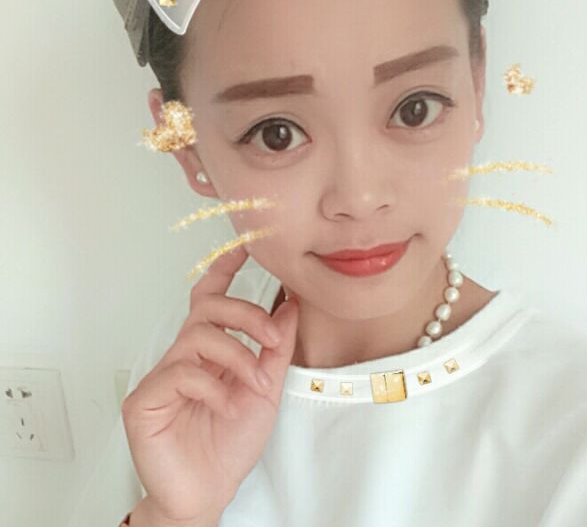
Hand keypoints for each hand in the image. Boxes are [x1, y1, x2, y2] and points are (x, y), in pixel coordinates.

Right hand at [121, 245, 298, 524]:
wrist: (208, 492)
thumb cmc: (230, 443)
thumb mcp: (266, 390)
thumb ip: (275, 349)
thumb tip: (290, 307)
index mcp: (210, 351)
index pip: (211, 299)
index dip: (223, 269)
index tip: (244, 246)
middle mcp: (184, 355)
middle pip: (207, 306)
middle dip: (245, 312)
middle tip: (272, 336)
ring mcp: (162, 375)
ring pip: (198, 334)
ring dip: (237, 354)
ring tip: (254, 381)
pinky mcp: (144, 400)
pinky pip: (181, 372)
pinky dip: (212, 386)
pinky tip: (225, 405)